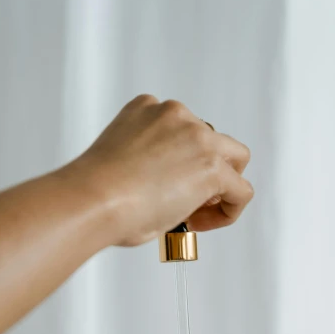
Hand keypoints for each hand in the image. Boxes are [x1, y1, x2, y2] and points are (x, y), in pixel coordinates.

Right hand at [60, 94, 252, 246]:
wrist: (94, 200)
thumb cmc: (95, 192)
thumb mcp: (118, 161)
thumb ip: (145, 164)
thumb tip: (156, 193)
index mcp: (147, 110)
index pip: (181, 129)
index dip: (181, 162)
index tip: (168, 187)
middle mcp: (176, 116)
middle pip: (212, 140)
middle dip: (206, 170)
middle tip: (189, 200)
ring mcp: (197, 138)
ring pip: (234, 160)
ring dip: (221, 186)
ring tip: (196, 214)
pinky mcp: (213, 167)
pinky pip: (240, 191)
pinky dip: (230, 210)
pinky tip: (204, 224)